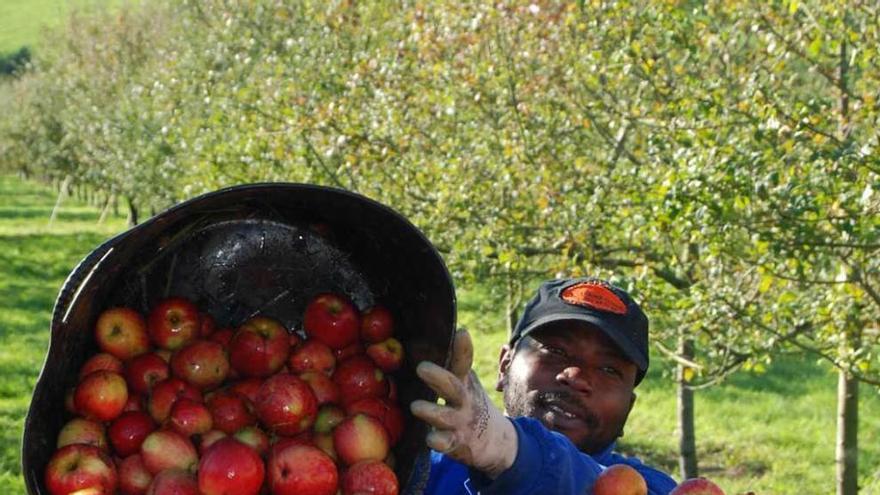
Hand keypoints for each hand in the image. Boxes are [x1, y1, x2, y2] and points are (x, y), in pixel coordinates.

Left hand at [410, 329, 517, 478]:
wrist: (494, 439)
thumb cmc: (468, 402)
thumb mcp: (465, 381)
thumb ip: (451, 363)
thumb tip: (428, 333)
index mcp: (464, 381)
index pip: (464, 362)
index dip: (463, 348)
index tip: (461, 332)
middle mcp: (464, 400)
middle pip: (453, 387)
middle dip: (438, 377)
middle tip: (421, 368)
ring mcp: (461, 422)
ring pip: (445, 416)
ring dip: (431, 411)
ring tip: (415, 406)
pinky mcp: (456, 442)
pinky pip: (446, 443)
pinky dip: (438, 441)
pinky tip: (430, 439)